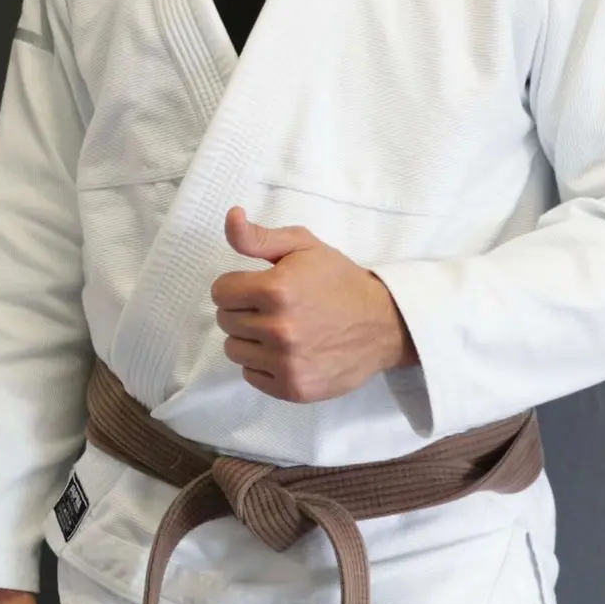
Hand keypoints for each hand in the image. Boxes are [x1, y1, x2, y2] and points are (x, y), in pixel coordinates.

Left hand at [212, 206, 416, 402]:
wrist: (384, 324)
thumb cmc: (338, 280)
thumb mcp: (302, 246)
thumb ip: (258, 236)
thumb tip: (231, 216)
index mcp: (276, 289)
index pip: (220, 292)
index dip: (236, 286)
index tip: (257, 287)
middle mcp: (279, 329)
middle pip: (225, 320)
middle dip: (243, 311)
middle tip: (272, 308)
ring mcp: (287, 362)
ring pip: (234, 349)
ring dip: (249, 338)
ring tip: (279, 329)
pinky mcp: (294, 388)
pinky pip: (251, 375)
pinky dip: (262, 364)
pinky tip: (286, 351)